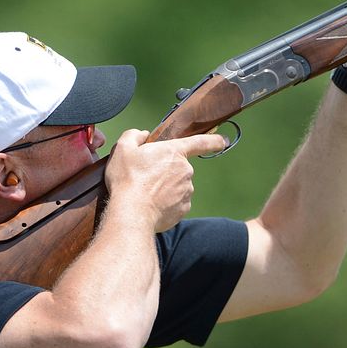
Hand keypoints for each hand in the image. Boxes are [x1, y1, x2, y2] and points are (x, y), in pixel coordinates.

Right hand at [104, 129, 226, 231]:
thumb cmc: (127, 179)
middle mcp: (186, 171)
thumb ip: (134, 136)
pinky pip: (176, 202)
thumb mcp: (123, 148)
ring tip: (145, 193)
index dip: (213, 141)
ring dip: (165, 188)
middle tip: (145, 177)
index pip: (200, 142)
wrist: (131, 212)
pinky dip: (166, 203)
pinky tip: (151, 204)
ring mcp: (186, 191)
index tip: (223, 141)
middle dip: (165, 171)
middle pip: (178, 167)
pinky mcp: (183, 209)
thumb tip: (142, 135)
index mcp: (174, 152)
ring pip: (177, 186)